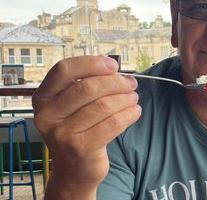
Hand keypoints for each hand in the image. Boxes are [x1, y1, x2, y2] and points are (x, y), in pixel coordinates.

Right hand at [32, 56, 140, 197]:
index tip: (113, 65)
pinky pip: (112, 123)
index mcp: (43, 98)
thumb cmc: (77, 130)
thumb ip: (85, 85)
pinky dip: (128, 114)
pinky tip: (134, 112)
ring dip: (125, 98)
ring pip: (103, 105)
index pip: (64, 70)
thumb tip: (113, 68)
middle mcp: (47, 115)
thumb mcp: (72, 106)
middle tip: (131, 84)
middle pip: (87, 87)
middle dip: (116, 82)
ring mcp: (61, 133)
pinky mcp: (80, 148)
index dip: (91, 63)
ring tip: (133, 98)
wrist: (73, 170)